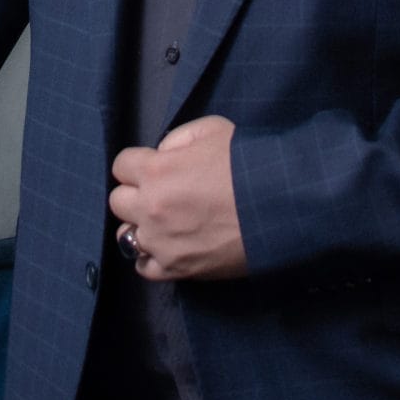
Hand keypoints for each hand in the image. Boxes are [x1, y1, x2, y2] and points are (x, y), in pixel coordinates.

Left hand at [107, 115, 246, 281]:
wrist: (281, 204)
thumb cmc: (248, 163)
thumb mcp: (212, 130)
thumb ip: (176, 139)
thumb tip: (162, 154)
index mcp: (155, 170)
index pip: (121, 166)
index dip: (139, 165)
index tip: (155, 169)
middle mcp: (150, 208)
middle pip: (119, 201)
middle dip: (137, 194)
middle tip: (162, 194)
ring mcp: (161, 242)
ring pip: (126, 235)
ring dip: (141, 226)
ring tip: (164, 223)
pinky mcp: (177, 269)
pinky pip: (143, 267)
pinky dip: (151, 257)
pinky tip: (167, 247)